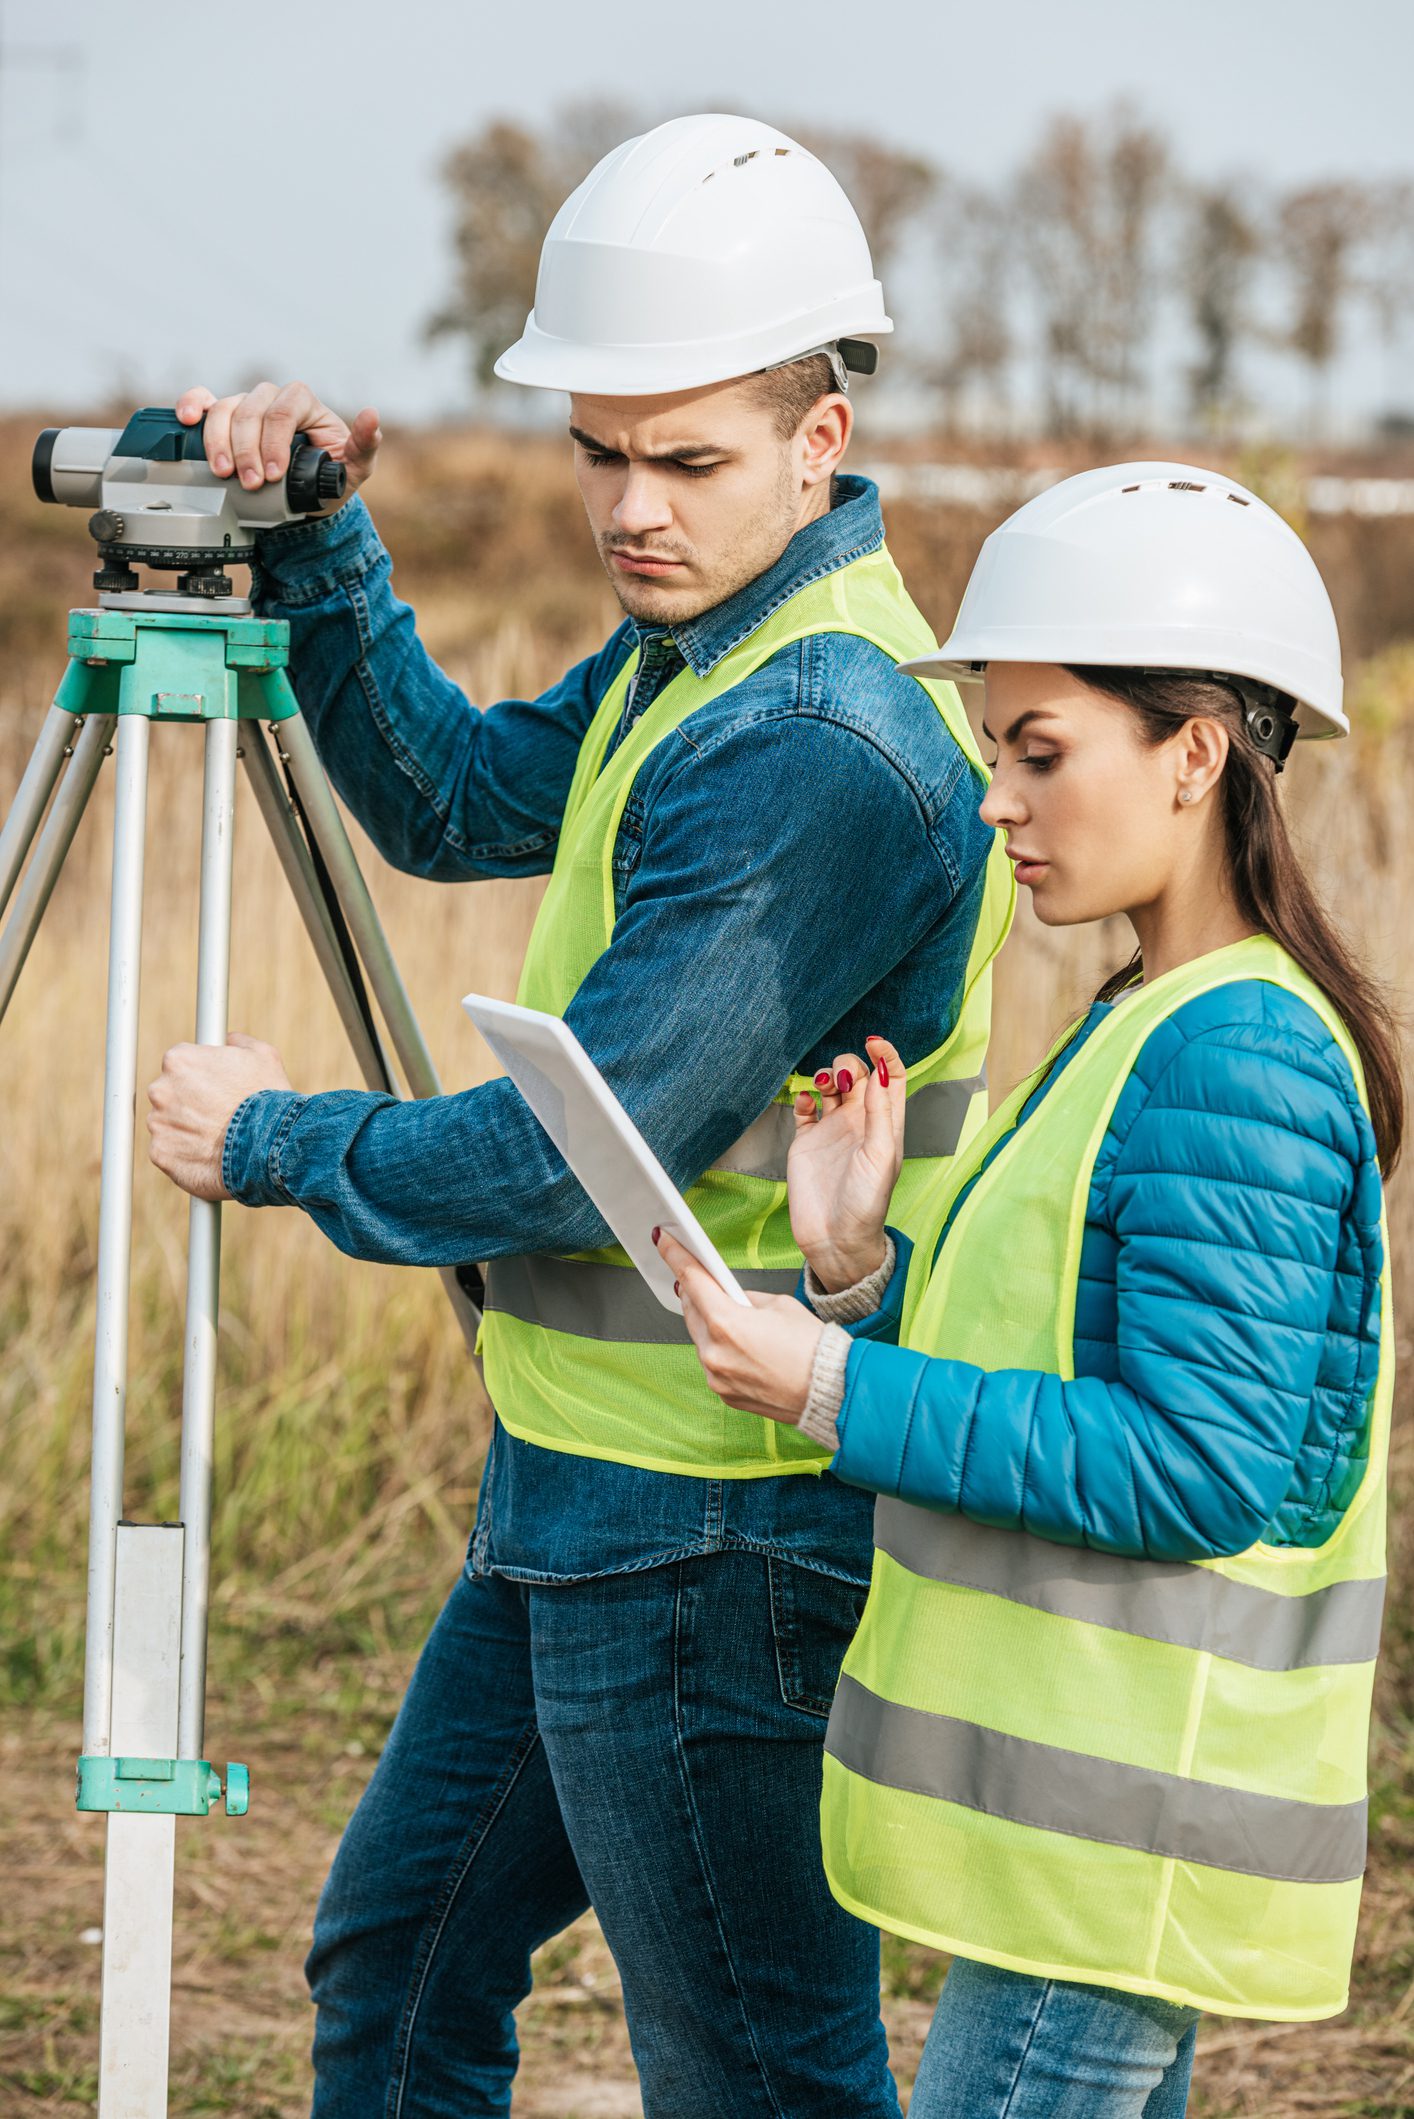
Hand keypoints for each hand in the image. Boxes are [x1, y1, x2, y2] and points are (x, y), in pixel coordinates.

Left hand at [146, 1032, 293, 1201]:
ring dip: (187, 1128)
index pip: (180, 1064)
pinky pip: (169, 1152)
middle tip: (218, 1113)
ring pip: (168, 1124)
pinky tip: (210, 1153)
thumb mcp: (263, 1056)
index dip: (201, 1076)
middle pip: (170, 1094)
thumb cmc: (267, 1098)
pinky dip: (185, 1154)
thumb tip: (231, 1040)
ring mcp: (158, 1123)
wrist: (269, 1146)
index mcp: (179, 1060)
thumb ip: (239, 1042)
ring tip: (219, 1136)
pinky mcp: (160, 1153)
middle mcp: (160, 1089)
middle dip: (189, 1102)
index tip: (215, 1087)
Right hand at [174, 382, 380, 499]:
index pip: (284, 410)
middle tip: (250, 483)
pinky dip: (193, 405)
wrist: (306, 496)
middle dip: (247, 450)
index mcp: (304, 402)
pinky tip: (187, 420)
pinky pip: (205, 402)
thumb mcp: (355, 468)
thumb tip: (372, 416)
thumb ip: (365, 445)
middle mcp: (273, 398)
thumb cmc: (331, 476)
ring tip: (224, 474)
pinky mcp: (225, 419)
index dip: (275, 441)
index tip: (274, 475)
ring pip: (225, 409)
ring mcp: (247, 406)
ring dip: (219, 442)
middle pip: (251, 410)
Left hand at [654, 1229, 823, 1424]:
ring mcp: (716, 1376)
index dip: (676, 1257)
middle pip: (690, 1310)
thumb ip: (745, 1298)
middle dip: (695, 1291)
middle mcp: (714, 1352)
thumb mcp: (780, 1305)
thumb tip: (731, 1297)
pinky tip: (736, 1342)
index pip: (692, 1280)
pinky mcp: (723, 1393)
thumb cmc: (813, 1348)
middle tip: (701, 1277)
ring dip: (706, 1322)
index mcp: (726, 1323)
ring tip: (724, 1311)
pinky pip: (711, 1362)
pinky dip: (718, 1348)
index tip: (665, 1242)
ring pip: (699, 1338)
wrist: (832, 1391)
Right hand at [787, 1036, 904, 1292]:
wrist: (835, 1238)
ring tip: (824, 1084)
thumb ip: (881, 1112)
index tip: (873, 1042)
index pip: (891, 1077)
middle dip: (849, 1065)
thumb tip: (882, 1071)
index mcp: (886, 1124)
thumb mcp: (881, 1155)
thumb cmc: (866, 1204)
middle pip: (858, 1075)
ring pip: (831, 1085)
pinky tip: (806, 1102)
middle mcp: (860, 1123)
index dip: (885, 1056)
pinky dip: (803, 1096)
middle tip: (842, 1079)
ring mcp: (833, 1130)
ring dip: (826, 1075)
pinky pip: (805, 1107)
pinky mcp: (807, 1141)